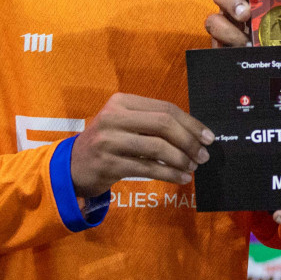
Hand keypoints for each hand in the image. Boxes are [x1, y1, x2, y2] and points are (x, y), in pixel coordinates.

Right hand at [71, 93, 213, 195]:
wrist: (72, 166)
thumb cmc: (108, 143)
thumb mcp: (125, 124)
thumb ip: (153, 123)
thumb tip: (195, 134)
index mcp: (122, 102)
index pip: (165, 108)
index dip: (191, 123)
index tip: (208, 137)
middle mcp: (113, 117)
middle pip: (163, 124)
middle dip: (188, 141)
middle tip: (203, 156)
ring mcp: (109, 140)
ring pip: (157, 147)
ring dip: (181, 159)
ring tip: (192, 168)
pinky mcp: (108, 164)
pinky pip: (148, 168)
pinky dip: (169, 174)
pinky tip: (181, 178)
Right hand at [206, 0, 266, 46]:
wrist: (280, 69)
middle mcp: (238, 9)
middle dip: (230, 0)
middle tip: (245, 15)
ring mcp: (226, 28)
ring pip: (213, 20)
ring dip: (227, 30)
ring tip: (245, 43)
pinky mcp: (220, 47)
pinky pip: (213, 44)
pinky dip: (223, 47)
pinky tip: (238, 52)